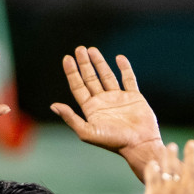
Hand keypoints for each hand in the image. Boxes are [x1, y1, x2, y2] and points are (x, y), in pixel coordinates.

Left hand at [51, 46, 163, 163]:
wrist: (139, 145)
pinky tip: (119, 58)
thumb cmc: (113, 142)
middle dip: (84, 64)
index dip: (72, 73)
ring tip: (92, 50)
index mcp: (91, 109)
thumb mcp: (87, 132)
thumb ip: (70, 118)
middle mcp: (103, 102)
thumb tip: (53, 106)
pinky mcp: (134, 97)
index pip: (78, 87)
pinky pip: (128, 79)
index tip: (67, 58)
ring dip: (100, 63)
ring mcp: (119, 98)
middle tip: (79, 49)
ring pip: (107, 76)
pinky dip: (124, 68)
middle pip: (90, 79)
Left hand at [143, 140, 193, 193]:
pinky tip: (153, 164)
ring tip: (170, 147)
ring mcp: (169, 189)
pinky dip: (152, 169)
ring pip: (170, 166)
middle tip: (191, 144)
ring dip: (170, 155)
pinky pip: (152, 176)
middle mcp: (187, 189)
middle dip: (191, 152)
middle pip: (190, 165)